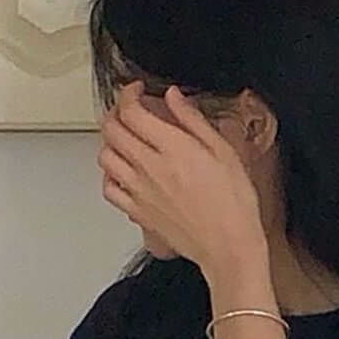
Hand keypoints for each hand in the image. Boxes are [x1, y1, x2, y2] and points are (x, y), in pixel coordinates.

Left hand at [98, 82, 267, 281]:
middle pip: (112, 130)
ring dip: (111, 142)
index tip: (137, 92)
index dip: (129, 94)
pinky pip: (109, 189)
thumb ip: (193, 120)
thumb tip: (174, 97)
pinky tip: (123, 172)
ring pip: (105, 156)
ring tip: (125, 139)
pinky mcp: (139, 212)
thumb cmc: (233, 204)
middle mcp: (151, 167)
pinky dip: (110, 175)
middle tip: (129, 112)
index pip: (132, 110)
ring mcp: (141, 191)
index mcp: (173, 147)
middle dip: (117, 113)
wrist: (228, 246)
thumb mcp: (224, 151)